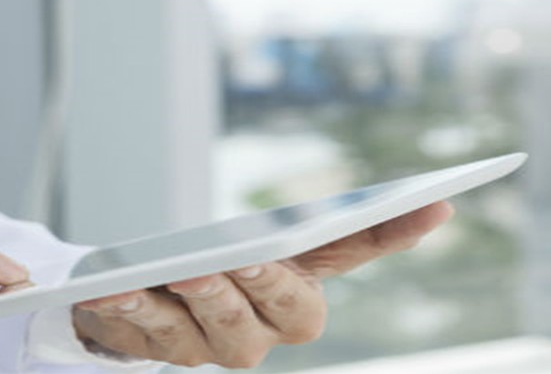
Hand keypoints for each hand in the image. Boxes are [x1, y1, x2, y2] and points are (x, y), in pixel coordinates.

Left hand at [73, 202, 453, 367]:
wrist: (150, 300)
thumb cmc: (226, 267)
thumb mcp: (279, 245)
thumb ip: (345, 232)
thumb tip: (439, 207)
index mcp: (302, 299)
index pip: (355, 256)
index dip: (394, 232)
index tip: (432, 201)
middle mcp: (264, 332)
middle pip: (275, 309)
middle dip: (263, 283)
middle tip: (246, 258)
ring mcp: (211, 347)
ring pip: (208, 327)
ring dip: (196, 300)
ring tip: (180, 274)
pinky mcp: (158, 348)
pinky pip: (144, 331)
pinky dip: (129, 310)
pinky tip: (112, 291)